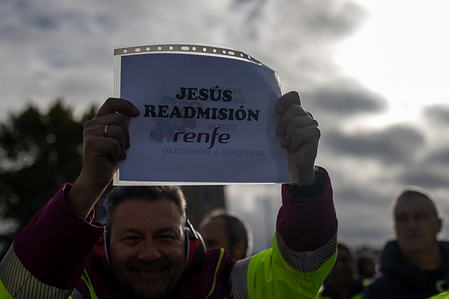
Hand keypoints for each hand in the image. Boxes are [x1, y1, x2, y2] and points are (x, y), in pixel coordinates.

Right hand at [68, 98, 138, 217]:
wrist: (97, 178)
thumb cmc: (110, 159)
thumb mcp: (118, 139)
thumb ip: (121, 127)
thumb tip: (138, 115)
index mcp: (98, 120)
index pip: (111, 103)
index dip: (125, 105)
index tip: (137, 113)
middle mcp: (91, 124)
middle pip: (119, 118)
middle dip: (127, 134)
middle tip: (125, 147)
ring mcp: (89, 133)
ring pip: (118, 130)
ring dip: (122, 145)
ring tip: (117, 153)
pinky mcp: (91, 143)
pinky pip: (114, 143)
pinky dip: (117, 152)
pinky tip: (112, 158)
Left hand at [276, 91, 319, 184]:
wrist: (292, 166)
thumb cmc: (281, 148)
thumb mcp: (275, 133)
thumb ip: (273, 121)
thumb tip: (258, 113)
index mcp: (294, 112)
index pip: (293, 96)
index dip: (285, 100)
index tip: (276, 111)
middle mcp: (304, 115)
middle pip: (293, 109)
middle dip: (282, 122)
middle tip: (278, 134)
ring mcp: (311, 123)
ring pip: (296, 121)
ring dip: (287, 135)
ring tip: (285, 144)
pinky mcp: (315, 133)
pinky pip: (301, 132)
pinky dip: (293, 142)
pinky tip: (292, 147)